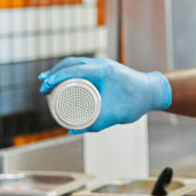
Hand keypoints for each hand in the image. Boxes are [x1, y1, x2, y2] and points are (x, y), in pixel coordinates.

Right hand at [38, 57, 171, 132]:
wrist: (152, 92)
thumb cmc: (137, 101)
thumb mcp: (116, 114)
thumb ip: (96, 124)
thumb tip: (72, 131)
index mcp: (103, 70)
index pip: (74, 70)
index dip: (56, 77)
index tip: (45, 86)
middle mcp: (101, 64)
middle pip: (71, 64)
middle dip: (54, 73)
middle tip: (42, 87)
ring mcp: (102, 65)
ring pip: (75, 63)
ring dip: (60, 71)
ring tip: (47, 83)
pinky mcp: (103, 70)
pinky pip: (82, 67)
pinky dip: (69, 72)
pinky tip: (63, 80)